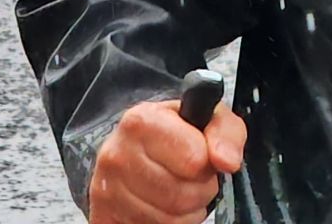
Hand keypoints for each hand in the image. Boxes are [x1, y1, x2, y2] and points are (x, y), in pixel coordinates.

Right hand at [89, 98, 245, 223]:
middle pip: (180, 195)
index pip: (193, 159)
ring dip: (186, 211)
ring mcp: (106, 189)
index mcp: (141, 121)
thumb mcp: (208, 118)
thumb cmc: (175, 132)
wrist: (136, 147)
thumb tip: (227, 161)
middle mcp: (117, 154)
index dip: (208, 164)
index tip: (204, 157)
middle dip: (200, 191)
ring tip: (180, 189)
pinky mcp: (104, 216)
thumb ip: (225, 133)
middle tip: (196, 179)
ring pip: (167, 219)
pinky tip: (163, 205)